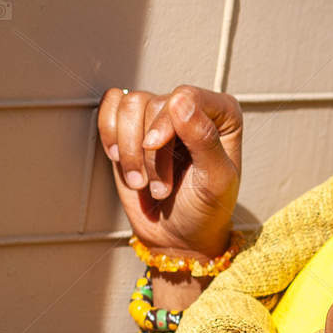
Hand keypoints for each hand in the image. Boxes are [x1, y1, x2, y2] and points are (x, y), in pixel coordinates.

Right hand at [97, 84, 241, 257]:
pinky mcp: (133, 127)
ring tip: (142, 181)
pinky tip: (121, 160)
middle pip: (153, 104)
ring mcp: (160, 117)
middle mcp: (192, 109)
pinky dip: (110, 135)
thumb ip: (204, 139)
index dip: (165, 121)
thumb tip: (180, 101)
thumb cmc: (205, 210)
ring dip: (129, 149)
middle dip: (149, 152)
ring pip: (129, 106)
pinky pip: (110, 108)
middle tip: (160, 188)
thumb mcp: (215, 180)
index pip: (185, 96)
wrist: (179, 236)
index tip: (154, 146)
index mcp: (222, 115)